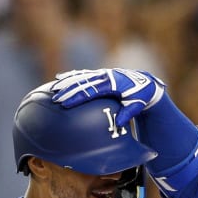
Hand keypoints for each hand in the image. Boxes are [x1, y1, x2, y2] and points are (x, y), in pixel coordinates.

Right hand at [47, 67, 164, 126]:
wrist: (145, 83)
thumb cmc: (140, 96)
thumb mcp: (136, 105)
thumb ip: (128, 113)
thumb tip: (120, 123)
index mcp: (112, 83)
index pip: (91, 90)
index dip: (77, 97)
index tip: (65, 103)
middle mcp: (105, 76)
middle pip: (82, 83)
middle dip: (67, 91)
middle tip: (55, 99)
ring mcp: (101, 74)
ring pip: (80, 76)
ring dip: (65, 82)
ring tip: (52, 88)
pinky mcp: (99, 75)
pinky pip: (82, 74)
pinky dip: (70, 76)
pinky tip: (59, 78)